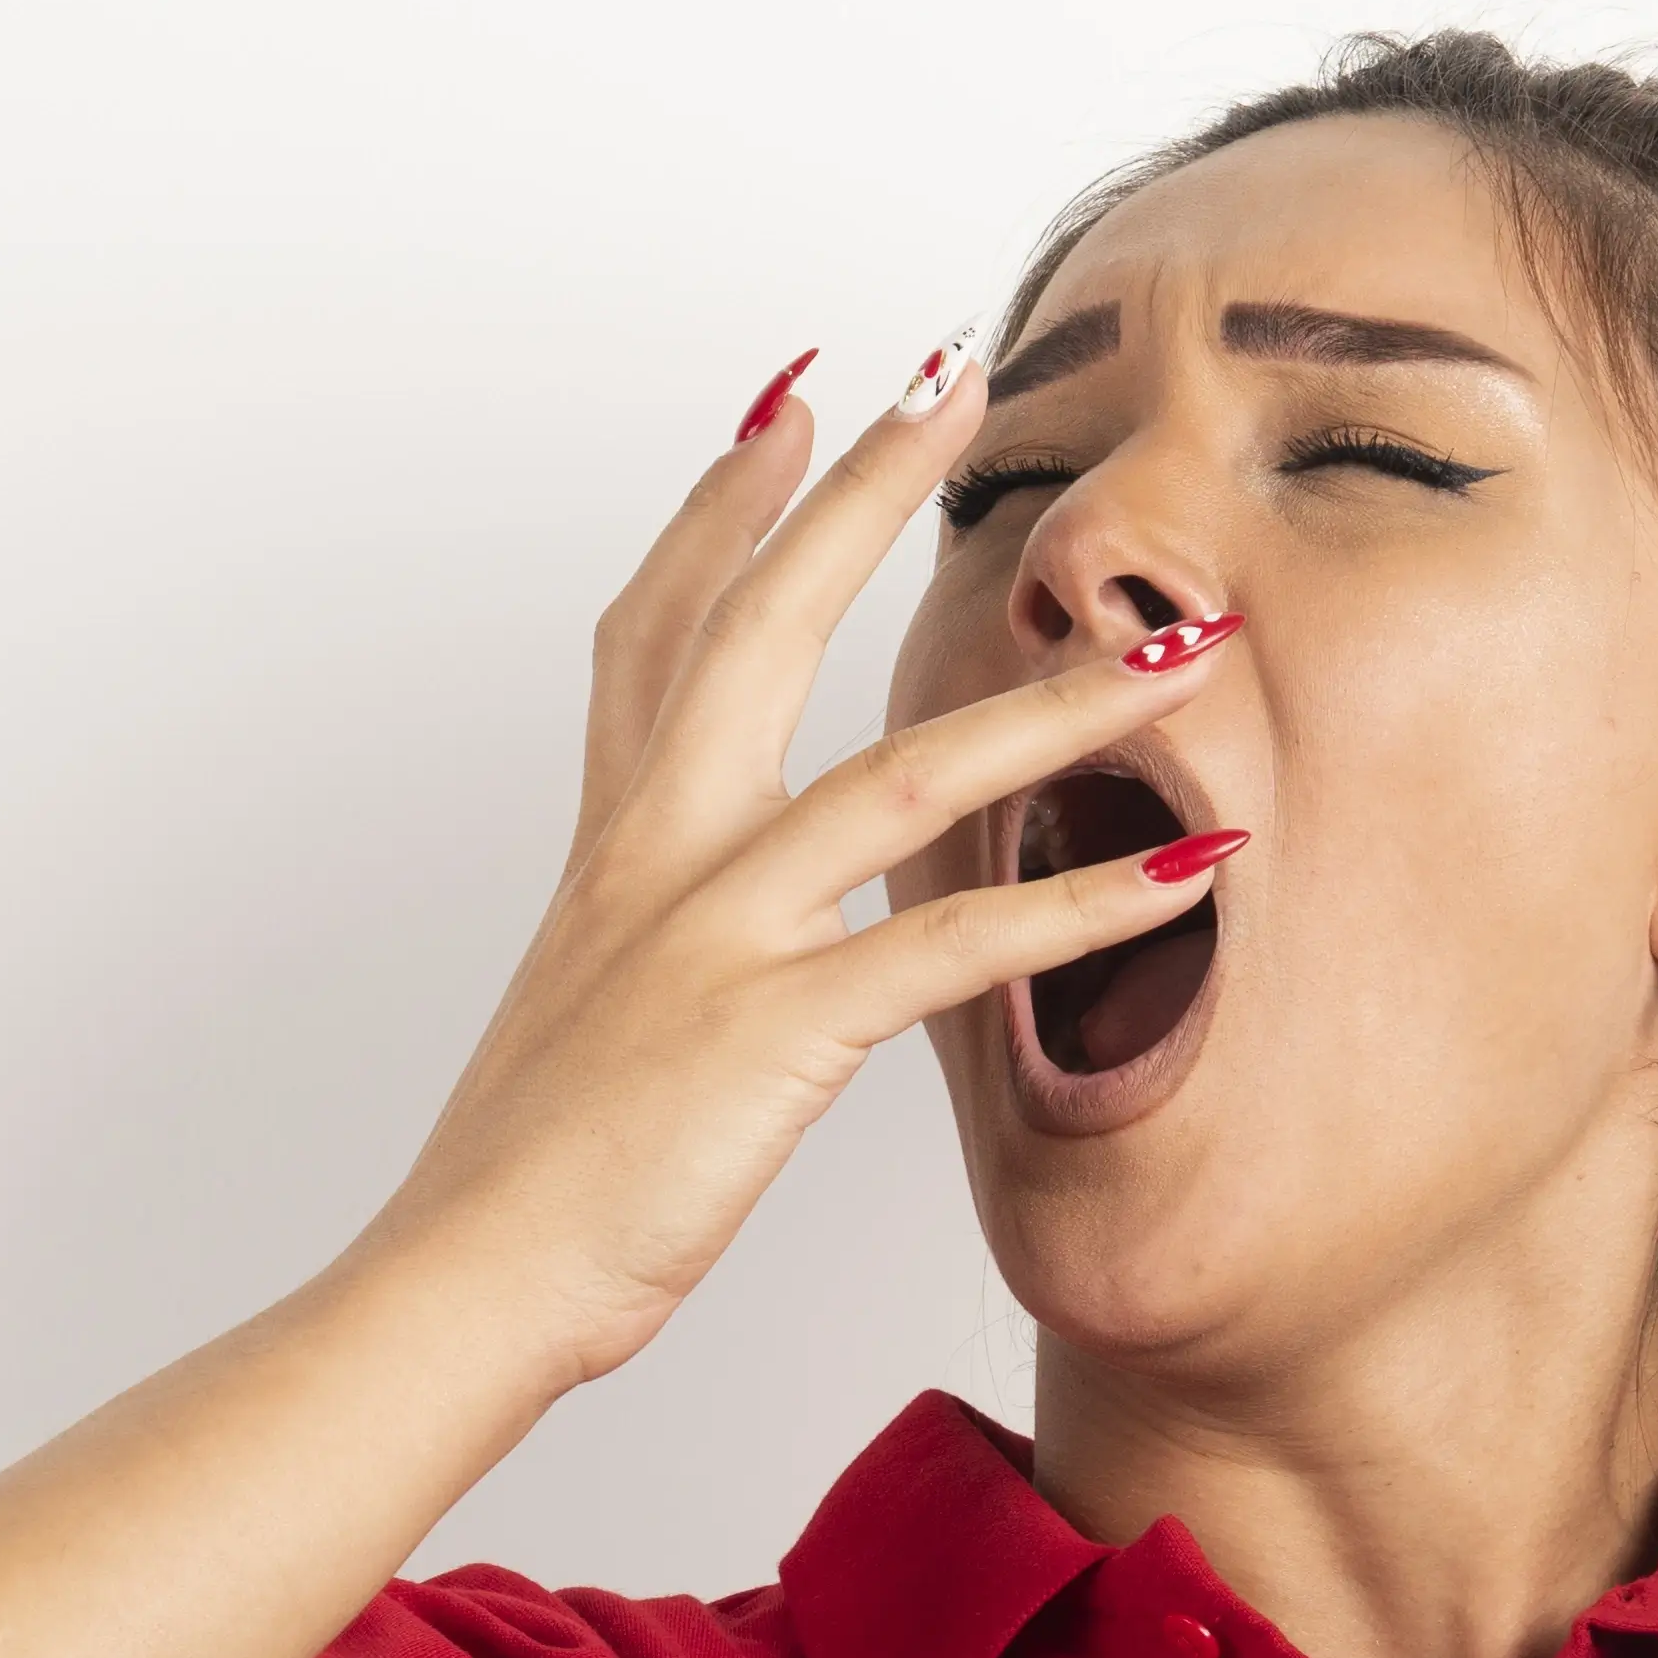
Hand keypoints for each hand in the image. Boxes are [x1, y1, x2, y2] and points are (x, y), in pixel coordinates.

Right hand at [356, 345, 1248, 1392]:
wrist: (465, 1282)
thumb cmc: (523, 1185)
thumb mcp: (588, 1020)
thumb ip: (655, 947)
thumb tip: (705, 944)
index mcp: (613, 851)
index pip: (659, 632)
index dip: (719, 508)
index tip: (785, 405)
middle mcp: (659, 859)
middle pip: (761, 627)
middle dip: (859, 494)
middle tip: (948, 375)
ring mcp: (715, 933)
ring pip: (906, 775)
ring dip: (1061, 702)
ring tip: (1182, 639)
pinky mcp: (772, 1029)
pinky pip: (955, 947)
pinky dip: (1085, 903)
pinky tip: (1193, 870)